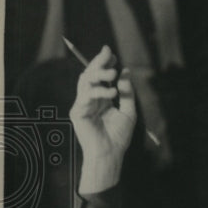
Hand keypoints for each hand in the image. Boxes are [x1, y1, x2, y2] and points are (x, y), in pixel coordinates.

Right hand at [69, 45, 135, 193]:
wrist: (111, 154)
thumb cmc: (119, 136)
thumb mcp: (129, 111)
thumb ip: (127, 92)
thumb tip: (125, 72)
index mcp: (101, 98)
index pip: (100, 76)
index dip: (104, 63)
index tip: (112, 53)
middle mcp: (90, 99)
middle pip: (90, 74)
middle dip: (99, 62)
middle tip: (109, 55)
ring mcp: (82, 105)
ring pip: (85, 81)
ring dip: (98, 74)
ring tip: (113, 73)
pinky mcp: (78, 112)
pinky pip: (85, 96)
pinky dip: (99, 92)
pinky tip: (112, 92)